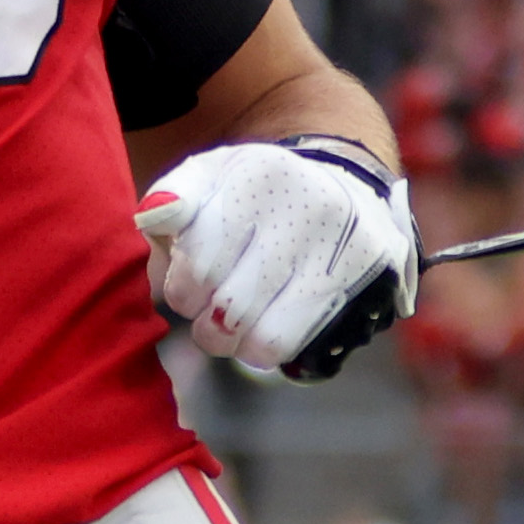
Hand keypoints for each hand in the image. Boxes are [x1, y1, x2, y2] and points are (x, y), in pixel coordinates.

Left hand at [132, 140, 415, 377]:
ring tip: (233, 319)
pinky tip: (264, 323)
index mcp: (261, 175)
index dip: (182, 286)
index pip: (199, 265)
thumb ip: (172, 198)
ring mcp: (343, 247)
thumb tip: (158, 213)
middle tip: (209, 304)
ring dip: (232, 340)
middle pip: (227, 306)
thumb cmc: (256, 195)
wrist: (341, 188)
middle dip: (204, 317)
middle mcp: (310, 206)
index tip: (189, 280)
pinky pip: (288, 346)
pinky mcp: (365, 280)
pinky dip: (262, 347)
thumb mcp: (208, 180)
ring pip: (259, 336)